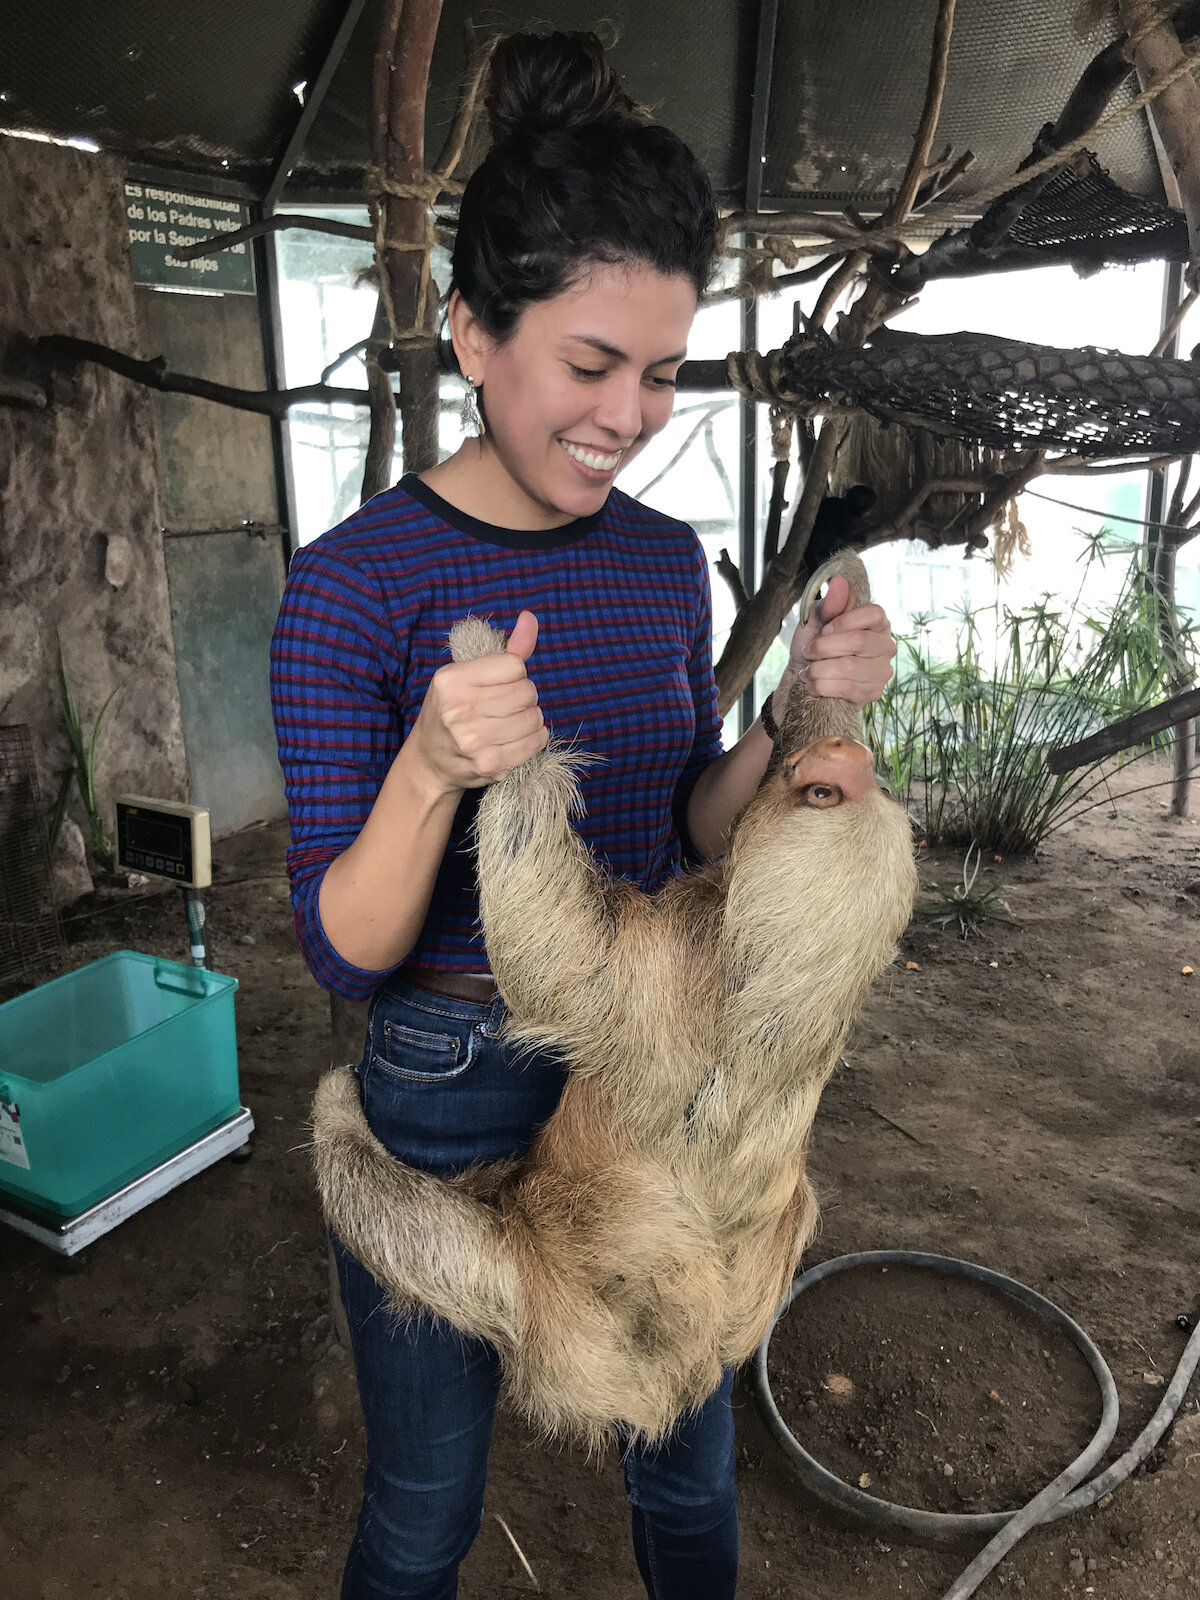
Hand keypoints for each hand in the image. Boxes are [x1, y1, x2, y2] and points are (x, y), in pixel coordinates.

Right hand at [408, 610, 548, 792]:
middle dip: (524, 698)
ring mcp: (473, 739)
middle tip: (505, 706)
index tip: (500, 685)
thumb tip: (530, 618)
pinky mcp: (489, 763)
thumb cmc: (451, 711)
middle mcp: (459, 709)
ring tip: (510, 723)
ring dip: (530, 720)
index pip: (515, 666)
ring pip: (534, 717)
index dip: (515, 674)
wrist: (430, 761)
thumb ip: (505, 649)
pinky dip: (533, 739)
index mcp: (451, 680)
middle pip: (527, 692)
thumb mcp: (467, 675)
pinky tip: (517, 739)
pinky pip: (535, 742)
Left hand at [786, 575, 895, 707]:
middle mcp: (886, 645)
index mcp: (877, 622)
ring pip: (850, 667)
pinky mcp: (873, 692)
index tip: (822, 630)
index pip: (873, 614)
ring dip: (820, 669)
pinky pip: (848, 688)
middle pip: (859, 642)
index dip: (844, 621)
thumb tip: (839, 582)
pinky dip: (823, 686)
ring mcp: (882, 670)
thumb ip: (829, 604)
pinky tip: (812, 684)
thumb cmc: (814, 644)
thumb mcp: (816, 620)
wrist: (805, 677)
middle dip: (825, 648)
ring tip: (807, 671)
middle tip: (808, 652)